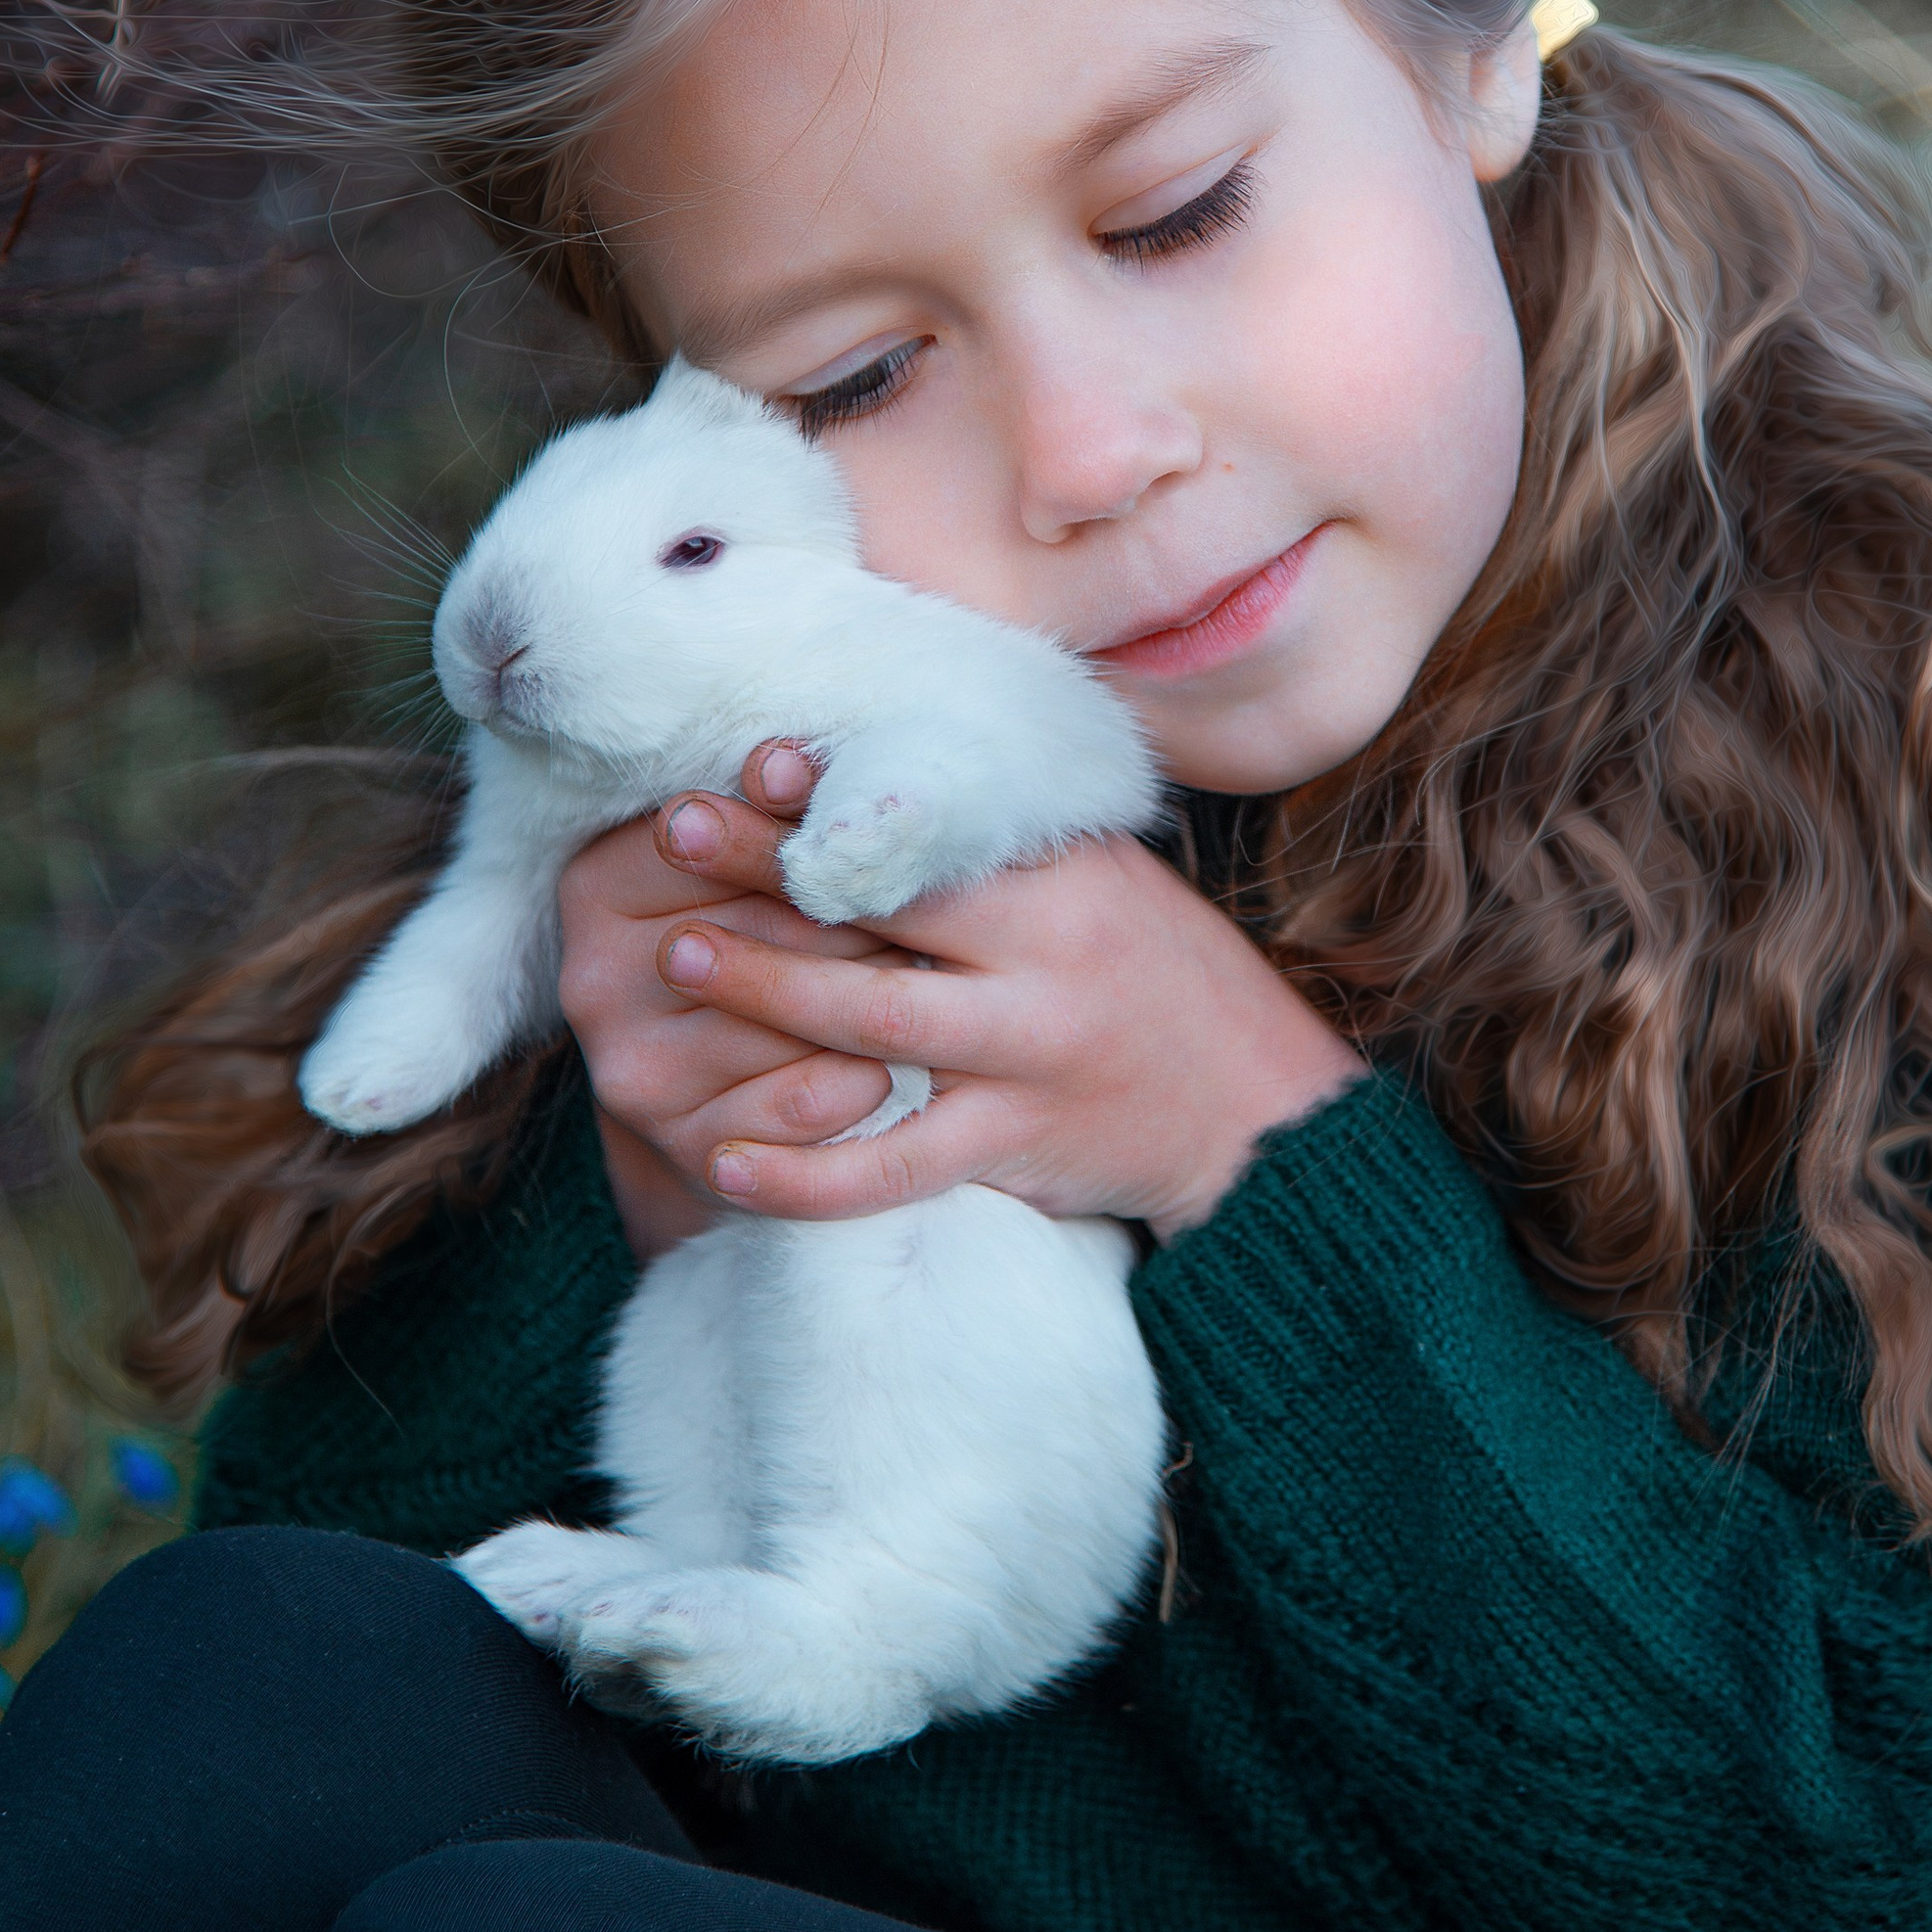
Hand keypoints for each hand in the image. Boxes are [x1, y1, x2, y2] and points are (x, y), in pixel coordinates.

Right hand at [558, 748, 898, 1262]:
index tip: (862, 826)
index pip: (704, 842)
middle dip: (846, 923)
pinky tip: (896, 1067)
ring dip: (867, 1006)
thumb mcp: (761, 859)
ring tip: (930, 988)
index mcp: (595, 885)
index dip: (797, 834)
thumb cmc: (766, 929)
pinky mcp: (685, 1145)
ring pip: (781, 1023)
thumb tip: (781, 764)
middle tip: (927, 915)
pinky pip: (799, 1107)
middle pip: (753, 933)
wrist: (735, 1082)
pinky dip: (860, 1086)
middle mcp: (592, 981)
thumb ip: (773, 808)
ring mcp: (633, 1071)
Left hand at [564, 751, 1360, 1248]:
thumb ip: (1007, 842)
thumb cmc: (1161, 976)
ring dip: (767, 993)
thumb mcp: (1106, 882)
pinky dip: (806, 1174)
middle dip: (770, 870)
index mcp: (1063, 882)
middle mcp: (1044, 962)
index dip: (835, 794)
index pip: (930, 827)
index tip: (748, 758)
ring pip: (875, 1027)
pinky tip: (726, 1163)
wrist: (1259, 1111)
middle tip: (671, 829)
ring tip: (680, 961)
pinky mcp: (1014, 1147)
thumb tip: (877, 769)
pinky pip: (894, 1168)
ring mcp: (1027, 1057)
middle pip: (886, 910)